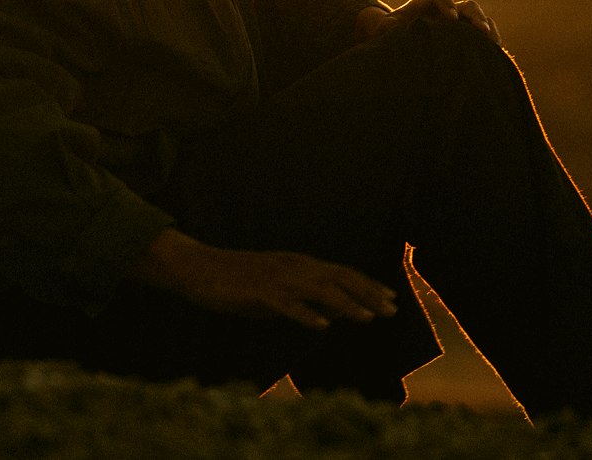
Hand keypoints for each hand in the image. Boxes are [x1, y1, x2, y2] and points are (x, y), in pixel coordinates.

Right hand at [131, 228, 397, 329]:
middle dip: (367, 294)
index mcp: (299, 265)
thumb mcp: (278, 290)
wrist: (199, 269)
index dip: (367, 286)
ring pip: (319, 291)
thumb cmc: (238, 281)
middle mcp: (294, 268)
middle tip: (392, 310)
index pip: (342, 274)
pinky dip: (306, 314)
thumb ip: (305, 299)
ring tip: (368, 318)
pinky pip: (287, 305)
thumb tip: (334, 313)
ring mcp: (277, 279)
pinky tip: (323, 326)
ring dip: (346, 304)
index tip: (390, 299)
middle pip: (339, 279)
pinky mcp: (259, 292)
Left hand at [356, 0, 500, 43]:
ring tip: (495, 45)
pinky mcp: (464, 36)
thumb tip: (391, 28)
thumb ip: (385, 27)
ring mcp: (458, 23)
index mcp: (427, 4)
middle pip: (467, 6)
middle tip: (482, 31)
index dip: (448, 5)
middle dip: (475, 17)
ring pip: (479, 20)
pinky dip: (490, 43)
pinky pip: (482, 35)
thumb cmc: (390, 32)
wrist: (397, 40)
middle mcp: (446, 10)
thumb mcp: (383, 28)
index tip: (451, 19)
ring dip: (488, 30)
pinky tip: (495, 56)